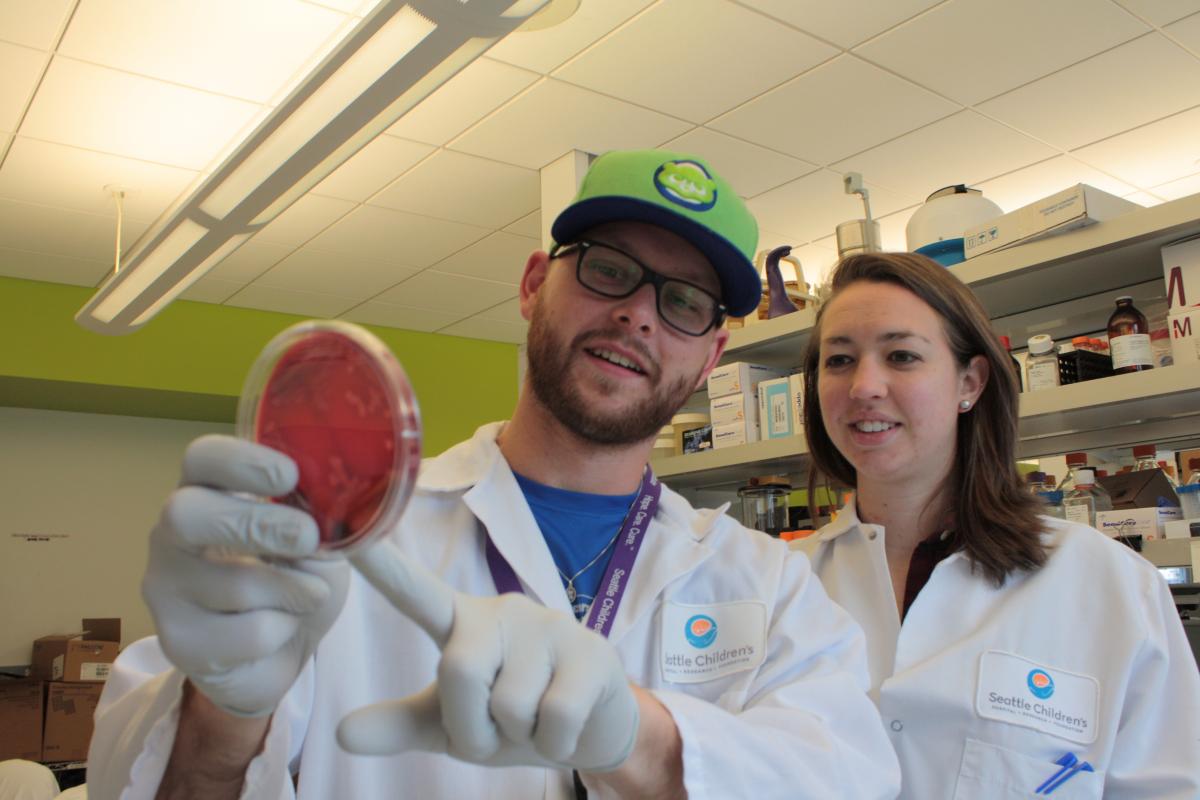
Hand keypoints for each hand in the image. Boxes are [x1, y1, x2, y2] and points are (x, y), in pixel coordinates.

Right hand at [142, 434, 349, 716]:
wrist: (282, 650)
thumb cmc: (296, 578)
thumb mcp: (318, 541)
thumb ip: (316, 521)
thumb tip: (323, 514)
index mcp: (207, 492)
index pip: (202, 459)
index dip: (243, 461)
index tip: (290, 475)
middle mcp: (172, 534)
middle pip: (188, 514)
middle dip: (259, 525)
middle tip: (308, 537)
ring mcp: (165, 588)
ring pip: (234, 585)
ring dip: (294, 591)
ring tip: (308, 595)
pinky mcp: (179, 641)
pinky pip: (248, 634)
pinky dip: (285, 630)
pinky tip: (281, 628)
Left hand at [336, 540, 638, 771]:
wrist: (592, 728)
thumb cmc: (513, 717)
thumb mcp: (451, 726)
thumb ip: (398, 724)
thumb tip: (341, 733)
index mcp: (462, 625)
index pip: (417, 592)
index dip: (383, 565)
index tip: (349, 535)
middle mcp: (503, 612)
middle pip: (459, 671)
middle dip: (473, 725)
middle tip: (499, 730)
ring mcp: (550, 627)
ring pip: (510, 705)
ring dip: (519, 736)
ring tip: (538, 721)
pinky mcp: (592, 652)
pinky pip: (555, 718)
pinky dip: (554, 743)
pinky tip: (566, 727)